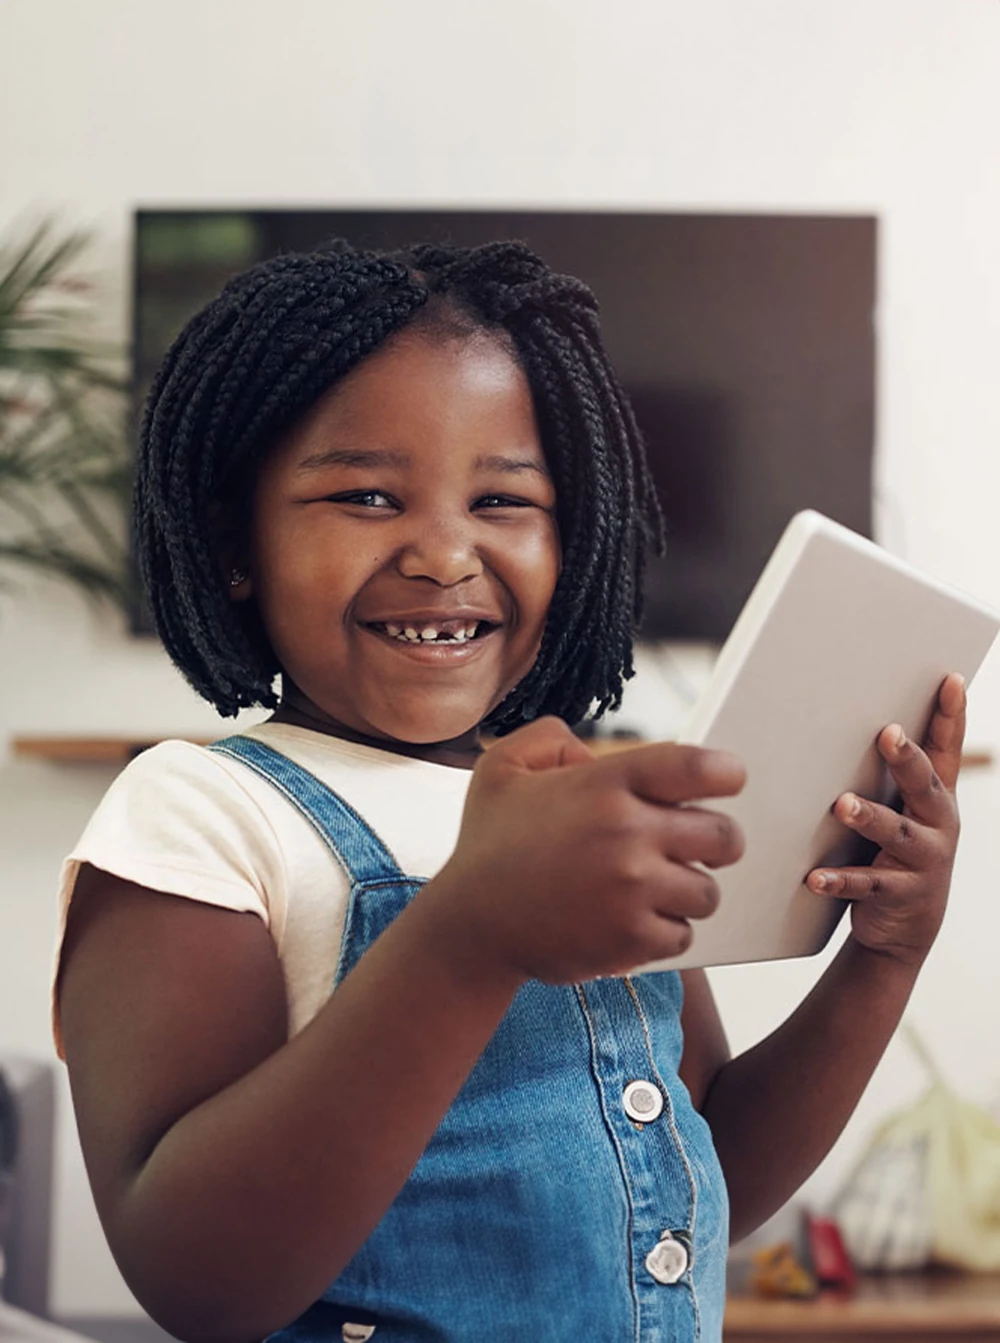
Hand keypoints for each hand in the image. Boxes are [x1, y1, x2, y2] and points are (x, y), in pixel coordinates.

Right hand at [429, 717, 745, 984]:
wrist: (470, 925)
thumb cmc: (489, 844)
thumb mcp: (503, 768)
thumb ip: (550, 737)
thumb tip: (593, 753)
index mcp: (605, 784)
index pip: (699, 768)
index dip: (727, 773)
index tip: (728, 780)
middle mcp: (627, 833)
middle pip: (723, 836)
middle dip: (718, 840)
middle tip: (698, 845)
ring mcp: (633, 890)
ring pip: (707, 891)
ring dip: (687, 891)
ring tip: (654, 888)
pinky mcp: (632, 939)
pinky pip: (683, 935)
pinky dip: (665, 932)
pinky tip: (633, 920)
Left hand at [805, 673, 965, 965]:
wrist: (905, 927)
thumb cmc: (895, 851)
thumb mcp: (902, 811)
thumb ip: (889, 774)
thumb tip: (842, 717)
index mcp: (937, 798)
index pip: (946, 749)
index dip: (952, 715)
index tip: (951, 681)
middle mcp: (938, 824)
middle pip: (925, 785)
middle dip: (907, 759)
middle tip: (888, 734)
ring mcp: (923, 860)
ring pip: (897, 833)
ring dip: (869, 817)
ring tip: (843, 805)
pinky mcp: (900, 894)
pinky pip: (867, 884)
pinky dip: (840, 879)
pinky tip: (815, 876)